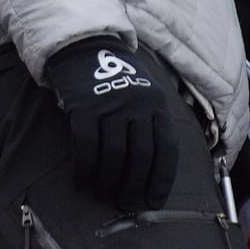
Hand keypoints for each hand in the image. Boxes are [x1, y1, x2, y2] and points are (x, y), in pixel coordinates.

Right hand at [43, 37, 176, 209]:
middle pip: (142, 156)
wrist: (83, 45)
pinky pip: (86, 146)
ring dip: (109, 182)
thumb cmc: (116, 77)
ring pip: (115, 155)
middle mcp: (138, 105)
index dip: (161, 180)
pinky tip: (82, 182)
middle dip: (135, 185)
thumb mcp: (145, 92)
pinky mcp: (84, 107)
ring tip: (103, 196)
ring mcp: (110, 105)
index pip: (167, 149)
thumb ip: (151, 123)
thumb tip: (153, 172)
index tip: (154, 201)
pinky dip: (85, 169)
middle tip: (126, 203)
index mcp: (158, 104)